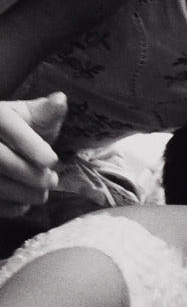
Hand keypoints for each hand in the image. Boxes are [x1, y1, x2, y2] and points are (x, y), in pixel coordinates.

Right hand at [0, 94, 65, 215]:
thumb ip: (44, 112)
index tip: (52, 160)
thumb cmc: (11, 130)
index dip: (29, 143)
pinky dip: (6, 206)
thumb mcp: (25, 117)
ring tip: (41, 195)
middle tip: (52, 181)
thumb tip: (61, 100)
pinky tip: (22, 206)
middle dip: (29, 173)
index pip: (7, 123)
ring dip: (21, 193)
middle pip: (0, 158)